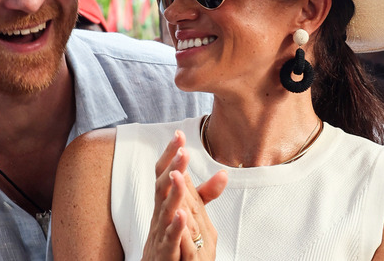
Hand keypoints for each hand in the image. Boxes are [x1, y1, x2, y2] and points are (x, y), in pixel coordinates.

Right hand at [141, 130, 227, 259]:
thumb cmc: (172, 239)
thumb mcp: (189, 212)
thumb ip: (204, 194)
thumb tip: (223, 173)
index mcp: (166, 203)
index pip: (166, 174)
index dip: (171, 155)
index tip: (179, 135)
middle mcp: (160, 214)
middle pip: (162, 186)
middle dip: (172, 167)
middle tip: (182, 149)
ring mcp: (161, 233)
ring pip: (165, 209)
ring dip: (173, 191)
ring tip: (178, 174)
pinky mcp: (166, 253)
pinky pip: (170, 238)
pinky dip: (176, 226)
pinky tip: (182, 215)